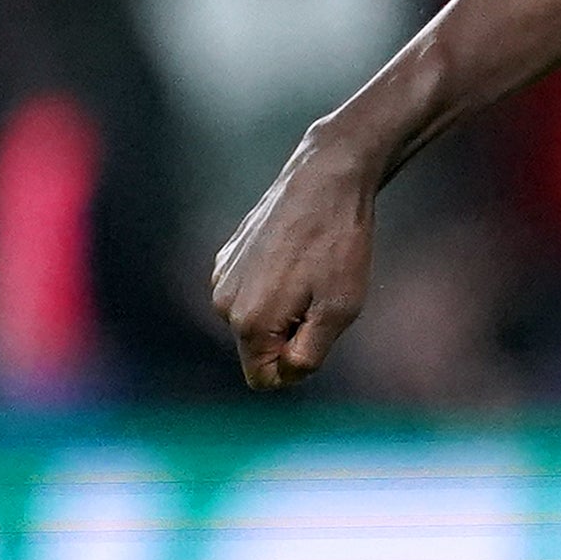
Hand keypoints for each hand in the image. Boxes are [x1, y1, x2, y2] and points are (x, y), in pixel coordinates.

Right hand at [210, 127, 380, 390]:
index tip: (320, 333)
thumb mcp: (339, 310)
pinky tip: (298, 256)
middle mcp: (223, 303)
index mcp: (248, 323)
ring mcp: (222, 276)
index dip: (296, 368)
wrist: (325, 180)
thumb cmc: (338, 246)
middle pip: (260, 348)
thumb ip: (308, 355)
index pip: (263, 379)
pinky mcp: (228, 256)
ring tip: (312, 273)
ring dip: (286, 310)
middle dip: (291, 335)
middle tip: (322, 296)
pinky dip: (276, 285)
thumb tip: (286, 375)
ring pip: (257, 319)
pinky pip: (253, 292)